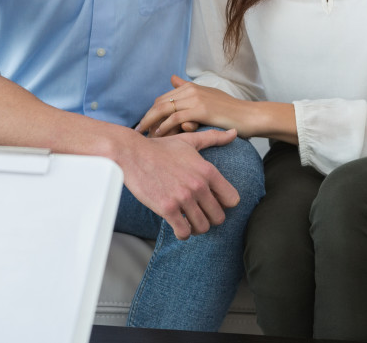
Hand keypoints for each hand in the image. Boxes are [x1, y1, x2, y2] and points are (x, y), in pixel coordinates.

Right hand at [118, 127, 239, 240]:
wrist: (132, 153)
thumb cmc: (160, 148)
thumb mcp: (189, 140)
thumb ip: (213, 138)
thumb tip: (235, 132)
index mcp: (207, 170)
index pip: (232, 199)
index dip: (223, 203)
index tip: (212, 201)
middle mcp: (198, 185)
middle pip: (219, 217)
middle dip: (209, 218)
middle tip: (198, 213)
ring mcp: (183, 198)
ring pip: (203, 227)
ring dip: (196, 227)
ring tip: (188, 220)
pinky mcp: (167, 208)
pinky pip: (184, 232)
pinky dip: (182, 233)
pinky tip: (177, 225)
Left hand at [137, 75, 252, 137]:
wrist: (249, 116)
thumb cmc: (229, 111)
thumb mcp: (207, 96)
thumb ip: (188, 89)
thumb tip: (172, 78)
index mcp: (191, 87)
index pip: (163, 99)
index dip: (152, 112)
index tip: (145, 124)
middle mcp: (190, 90)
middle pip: (160, 103)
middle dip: (147, 117)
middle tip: (138, 131)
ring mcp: (195, 98)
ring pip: (165, 110)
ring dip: (152, 123)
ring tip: (145, 135)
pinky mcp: (201, 109)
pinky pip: (176, 118)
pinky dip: (165, 126)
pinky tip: (160, 135)